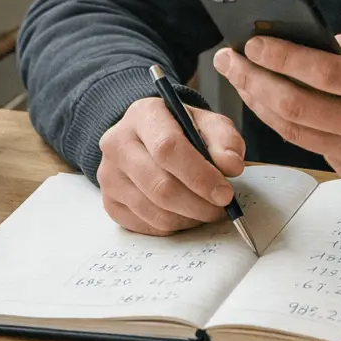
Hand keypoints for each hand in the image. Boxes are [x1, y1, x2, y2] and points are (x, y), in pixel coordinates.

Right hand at [96, 96, 244, 234]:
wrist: (149, 138)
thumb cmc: (182, 130)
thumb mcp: (209, 124)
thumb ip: (225, 140)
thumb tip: (231, 166)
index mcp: (144, 115)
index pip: (167, 148)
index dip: (199, 175)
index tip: (224, 193)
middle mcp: (117, 143)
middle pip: (160, 185)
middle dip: (198, 203)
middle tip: (221, 208)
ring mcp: (108, 174)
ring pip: (154, 210)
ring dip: (188, 217)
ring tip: (206, 209)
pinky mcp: (109, 201)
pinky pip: (145, 225)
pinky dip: (172, 226)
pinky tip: (185, 213)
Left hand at [213, 27, 340, 195]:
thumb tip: (308, 41)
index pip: (322, 74)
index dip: (281, 58)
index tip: (252, 44)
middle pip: (295, 108)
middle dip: (253, 81)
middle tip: (228, 60)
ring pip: (295, 134)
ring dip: (261, 105)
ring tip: (241, 79)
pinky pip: (315, 149)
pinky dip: (290, 126)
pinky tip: (274, 104)